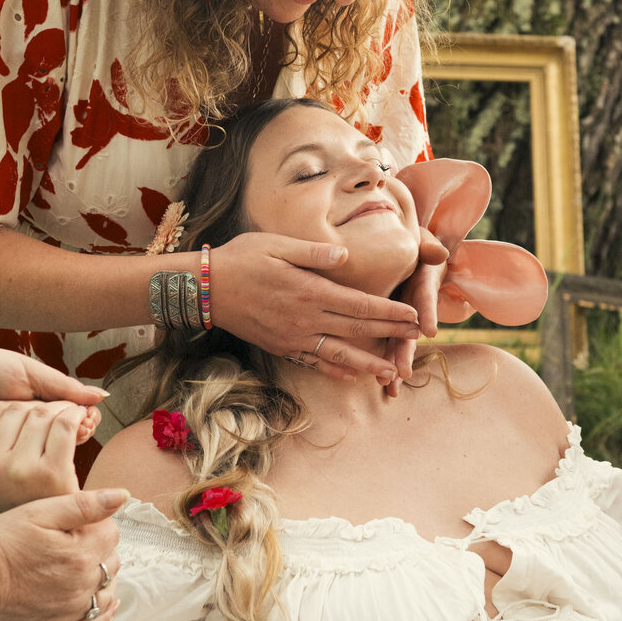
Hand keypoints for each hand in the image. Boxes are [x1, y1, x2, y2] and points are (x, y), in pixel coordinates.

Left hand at [0, 342, 102, 478]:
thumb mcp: (30, 374)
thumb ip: (63, 387)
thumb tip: (101, 396)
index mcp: (34, 402)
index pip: (67, 414)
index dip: (81, 416)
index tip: (90, 417)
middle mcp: (24, 424)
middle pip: (61, 432)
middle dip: (77, 428)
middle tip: (85, 425)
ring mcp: (10, 441)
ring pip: (46, 446)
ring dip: (64, 439)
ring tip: (75, 430)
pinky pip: (22, 457)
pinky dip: (41, 451)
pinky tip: (50, 443)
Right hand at [0, 400, 91, 520]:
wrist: (42, 549)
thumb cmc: (5, 511)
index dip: (18, 406)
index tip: (33, 414)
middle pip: (20, 410)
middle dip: (41, 405)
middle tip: (57, 408)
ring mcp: (22, 469)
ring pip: (43, 414)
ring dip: (62, 408)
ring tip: (72, 413)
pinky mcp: (53, 473)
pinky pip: (64, 426)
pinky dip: (75, 417)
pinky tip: (81, 422)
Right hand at [0, 487, 125, 620]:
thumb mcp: (38, 511)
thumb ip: (83, 504)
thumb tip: (123, 495)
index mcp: (82, 553)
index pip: (112, 532)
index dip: (95, 522)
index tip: (72, 522)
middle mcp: (83, 585)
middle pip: (111, 561)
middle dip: (98, 548)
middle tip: (69, 541)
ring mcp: (72, 609)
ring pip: (107, 591)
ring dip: (101, 577)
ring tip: (78, 566)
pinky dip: (102, 612)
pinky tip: (100, 601)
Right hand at [208, 233, 419, 383]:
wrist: (204, 289)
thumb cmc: (241, 259)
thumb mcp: (276, 245)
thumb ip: (313, 252)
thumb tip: (346, 255)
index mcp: (309, 291)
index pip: (360, 305)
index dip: (389, 312)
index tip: (412, 315)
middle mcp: (305, 319)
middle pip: (357, 330)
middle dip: (390, 334)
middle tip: (417, 339)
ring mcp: (293, 338)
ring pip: (338, 354)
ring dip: (368, 363)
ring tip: (392, 372)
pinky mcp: (281, 347)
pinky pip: (313, 362)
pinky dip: (334, 369)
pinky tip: (351, 375)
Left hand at [385, 227, 447, 396]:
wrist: (411, 254)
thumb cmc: (417, 247)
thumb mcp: (424, 243)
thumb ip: (430, 248)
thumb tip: (439, 253)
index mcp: (422, 285)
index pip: (426, 298)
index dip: (428, 313)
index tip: (430, 330)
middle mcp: (414, 306)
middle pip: (410, 332)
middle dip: (405, 353)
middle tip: (404, 373)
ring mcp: (401, 318)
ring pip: (398, 344)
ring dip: (394, 366)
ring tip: (389, 387)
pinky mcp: (386, 322)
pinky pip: (385, 344)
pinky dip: (384, 364)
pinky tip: (381, 386)